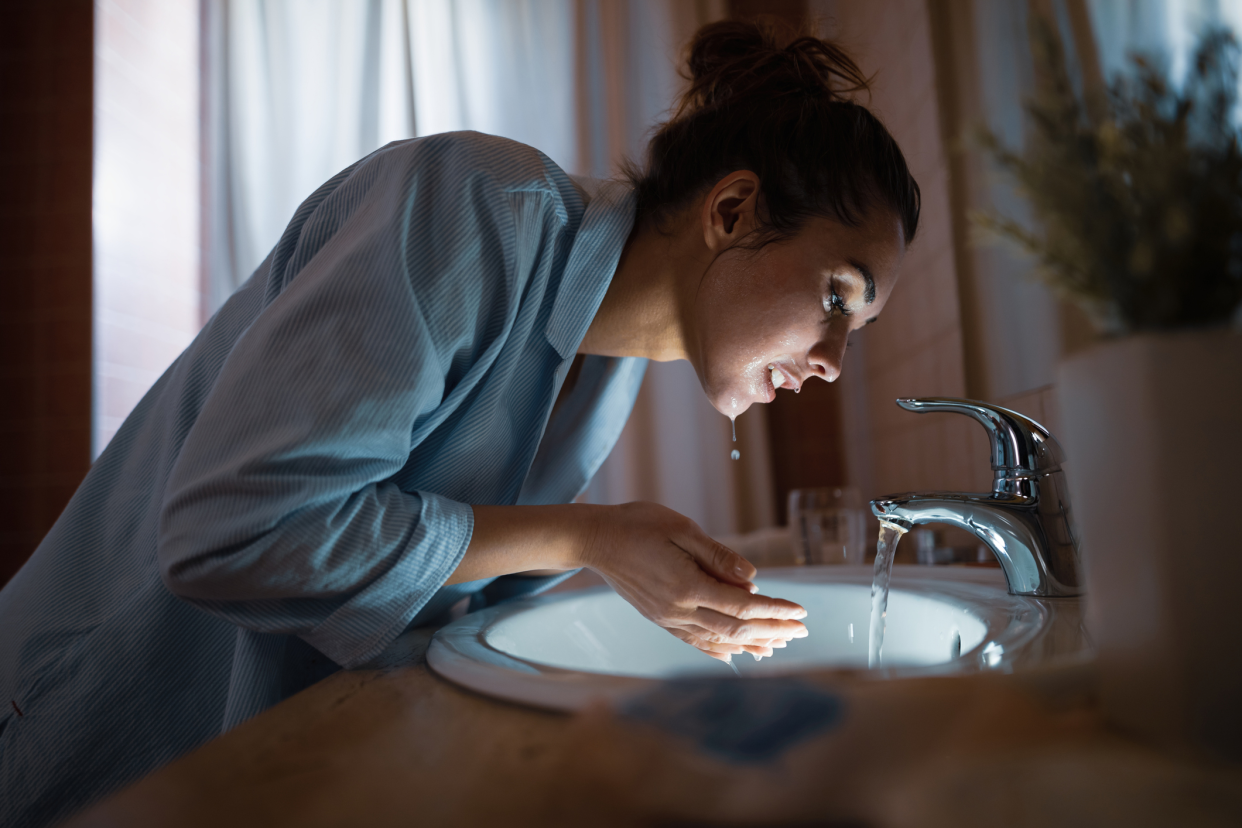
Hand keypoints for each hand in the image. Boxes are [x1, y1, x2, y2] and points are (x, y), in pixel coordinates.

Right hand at [580, 502, 806, 661]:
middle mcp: (678, 610)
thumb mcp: (682, 529)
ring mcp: (667, 618)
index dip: (774, 610)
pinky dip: (719, 650)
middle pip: (735, 628)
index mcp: (687, 586)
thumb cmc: (637, 525)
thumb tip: (753, 576)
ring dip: (750, 644)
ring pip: (717, 640)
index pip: (742, 604)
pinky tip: (733, 654)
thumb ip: (718, 555)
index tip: (800, 611)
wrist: (594, 539)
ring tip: (778, 646)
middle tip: (801, 632)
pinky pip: (694, 642)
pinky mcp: (659, 618)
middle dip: (772, 630)